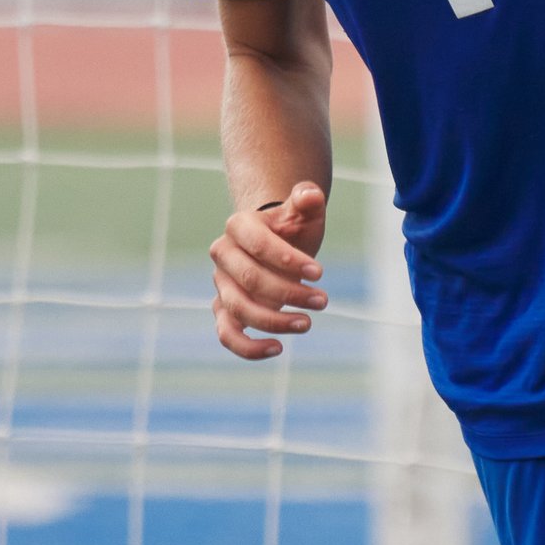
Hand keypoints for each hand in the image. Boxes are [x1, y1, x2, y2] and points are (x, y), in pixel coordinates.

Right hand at [208, 182, 327, 360]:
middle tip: (323, 300)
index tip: (320, 273)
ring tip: (307, 323)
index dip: (288, 260)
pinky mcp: (224, 310)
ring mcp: (221, 285)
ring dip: (274, 321)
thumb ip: (307, 200)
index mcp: (238, 226)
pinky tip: (278, 349)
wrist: (278, 245)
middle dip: (289, 293)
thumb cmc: (292, 228)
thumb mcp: (303, 212)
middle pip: (250, 280)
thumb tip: (309, 195)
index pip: (259, 245)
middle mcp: (223, 255)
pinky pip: (227, 334)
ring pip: (238, 309)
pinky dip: (248, 348)